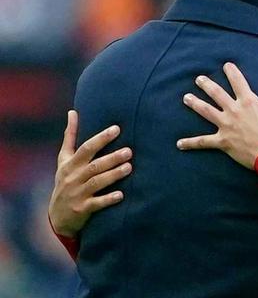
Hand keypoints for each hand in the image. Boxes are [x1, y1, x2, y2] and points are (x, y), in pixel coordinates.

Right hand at [48, 110, 132, 237]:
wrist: (57, 216)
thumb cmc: (66, 180)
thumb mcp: (64, 159)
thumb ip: (70, 136)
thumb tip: (73, 112)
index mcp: (70, 164)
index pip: (86, 148)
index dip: (101, 138)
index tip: (117, 128)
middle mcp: (73, 178)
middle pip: (94, 166)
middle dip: (111, 158)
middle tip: (129, 151)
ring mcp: (77, 194)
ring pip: (96, 183)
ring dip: (113, 175)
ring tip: (129, 167)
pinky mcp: (82, 209)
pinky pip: (96, 204)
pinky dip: (108, 199)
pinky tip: (121, 195)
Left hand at [178, 63, 257, 168]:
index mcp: (249, 101)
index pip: (238, 81)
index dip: (231, 72)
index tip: (226, 65)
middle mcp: (234, 111)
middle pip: (217, 94)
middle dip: (207, 85)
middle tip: (199, 78)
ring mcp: (226, 126)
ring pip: (207, 112)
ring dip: (196, 104)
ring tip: (186, 98)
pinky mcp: (223, 143)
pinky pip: (204, 143)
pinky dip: (191, 143)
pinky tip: (180, 144)